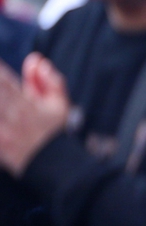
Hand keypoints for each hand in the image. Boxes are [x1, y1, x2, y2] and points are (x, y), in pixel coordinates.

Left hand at [0, 55, 70, 174]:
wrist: (58, 165)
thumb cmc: (57, 132)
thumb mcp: (60, 104)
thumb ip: (49, 81)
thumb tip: (36, 60)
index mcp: (26, 104)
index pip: (4, 81)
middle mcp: (12, 116)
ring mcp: (4, 132)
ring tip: (2, 105)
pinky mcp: (0, 145)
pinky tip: (1, 122)